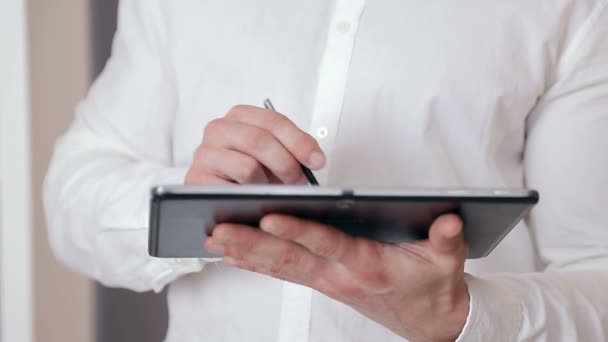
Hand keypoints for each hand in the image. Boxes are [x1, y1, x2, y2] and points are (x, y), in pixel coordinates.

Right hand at [186, 105, 324, 184]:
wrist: (218, 195)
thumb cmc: (249, 173)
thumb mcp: (273, 155)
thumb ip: (293, 150)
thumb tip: (315, 159)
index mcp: (240, 116)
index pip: (273, 121)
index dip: (299, 141)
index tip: (318, 161)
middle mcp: (218, 129)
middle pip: (259, 140)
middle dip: (286, 164)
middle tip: (299, 182)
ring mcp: (204, 154)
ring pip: (247, 167)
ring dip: (267, 185)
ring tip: (274, 193)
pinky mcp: (196, 179)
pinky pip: (230, 190)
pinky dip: (248, 197)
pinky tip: (255, 201)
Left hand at [204, 214, 469, 341]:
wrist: (428, 320)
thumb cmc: (432, 286)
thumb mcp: (448, 262)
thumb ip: (448, 239)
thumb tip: (450, 219)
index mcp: (366, 264)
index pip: (327, 243)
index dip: (298, 231)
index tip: (269, 217)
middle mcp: (338, 274)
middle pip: (289, 257)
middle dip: (251, 244)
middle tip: (218, 231)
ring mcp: (326, 280)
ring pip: (279, 266)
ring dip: (246, 253)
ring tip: (214, 239)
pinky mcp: (322, 282)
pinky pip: (283, 272)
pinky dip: (256, 264)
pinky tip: (233, 255)